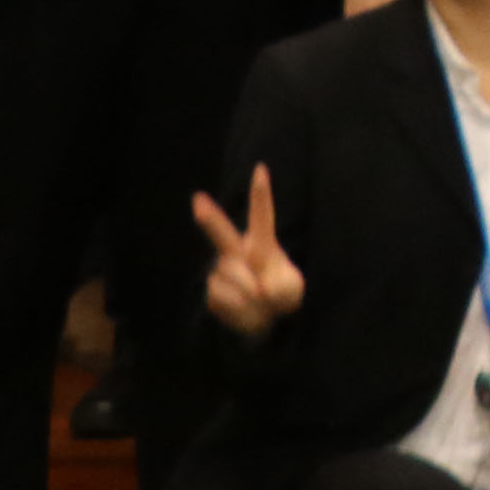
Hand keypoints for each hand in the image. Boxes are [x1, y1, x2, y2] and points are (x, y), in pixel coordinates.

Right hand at [187, 166, 303, 337]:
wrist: (264, 320)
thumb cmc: (281, 294)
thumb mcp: (292, 291)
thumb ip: (282, 289)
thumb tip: (260, 290)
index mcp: (262, 244)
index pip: (262, 216)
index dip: (261, 193)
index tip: (261, 168)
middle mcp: (237, 252)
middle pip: (223, 234)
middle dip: (210, 218)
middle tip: (197, 199)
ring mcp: (221, 270)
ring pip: (233, 280)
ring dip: (252, 298)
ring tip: (261, 302)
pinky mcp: (211, 292)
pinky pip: (226, 301)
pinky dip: (242, 312)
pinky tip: (247, 310)